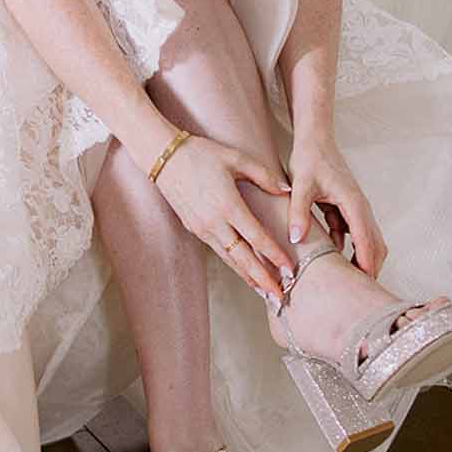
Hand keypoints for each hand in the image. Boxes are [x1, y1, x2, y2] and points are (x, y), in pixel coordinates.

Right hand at [151, 133, 293, 301]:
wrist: (161, 156)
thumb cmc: (200, 153)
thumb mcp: (235, 158)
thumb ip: (263, 175)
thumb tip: (286, 191)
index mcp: (228, 205)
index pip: (256, 237)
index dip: (274, 255)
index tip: (290, 270)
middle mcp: (214, 222)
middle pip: (242, 259)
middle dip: (262, 280)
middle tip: (279, 298)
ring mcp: (202, 228)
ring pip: (229, 259)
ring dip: (248, 277)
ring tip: (265, 292)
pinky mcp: (194, 228)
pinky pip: (219, 251)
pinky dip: (234, 264)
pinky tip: (244, 270)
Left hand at [285, 133, 386, 276]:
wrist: (314, 139)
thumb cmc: (309, 159)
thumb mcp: (300, 186)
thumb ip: (298, 212)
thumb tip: (297, 240)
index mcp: (354, 203)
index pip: (366, 240)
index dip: (367, 264)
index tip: (364, 286)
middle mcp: (361, 207)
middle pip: (375, 245)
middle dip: (370, 268)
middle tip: (358, 293)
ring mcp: (356, 208)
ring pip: (367, 241)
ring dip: (361, 260)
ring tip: (348, 284)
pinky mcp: (347, 209)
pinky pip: (353, 234)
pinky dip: (349, 249)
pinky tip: (334, 262)